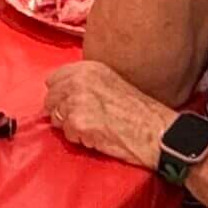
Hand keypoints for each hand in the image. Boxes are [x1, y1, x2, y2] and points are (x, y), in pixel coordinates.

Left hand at [45, 61, 175, 168]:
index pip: (53, 79)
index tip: (72, 103)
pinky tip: (99, 136)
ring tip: (96, 127)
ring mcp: (77, 101)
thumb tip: (62, 92)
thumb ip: (85, 83)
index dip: (61, 95)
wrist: (157, 131)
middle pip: (50, 100)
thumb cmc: (140, 112)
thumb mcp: (111, 83)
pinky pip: (68, 135)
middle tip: (85, 119)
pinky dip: (81, 139)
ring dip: (72, 127)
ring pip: (56, 119)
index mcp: (88, 68)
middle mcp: (79, 81)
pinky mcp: (79, 122)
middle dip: (62, 112)